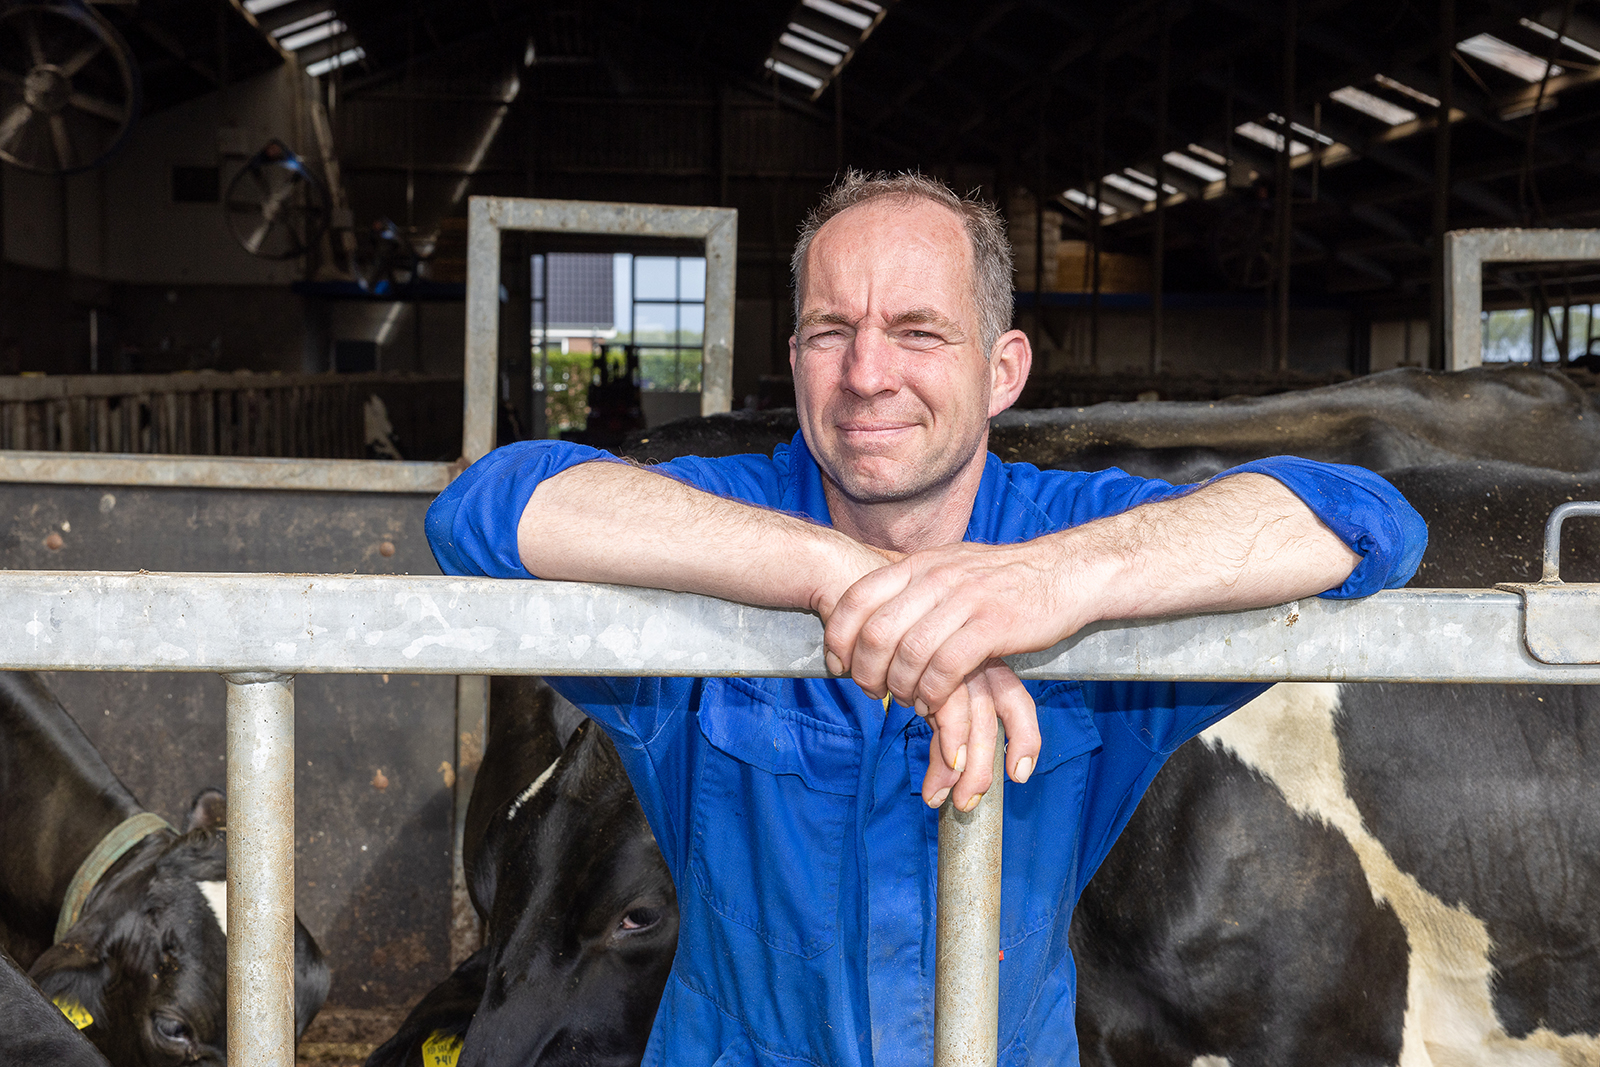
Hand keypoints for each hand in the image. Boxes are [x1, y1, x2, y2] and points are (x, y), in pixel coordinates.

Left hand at [823, 541, 1085, 805]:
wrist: (1066, 572)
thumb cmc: (1005, 578)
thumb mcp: (950, 565)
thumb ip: (913, 584)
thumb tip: (871, 609)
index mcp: (920, 563)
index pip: (858, 597)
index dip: (838, 636)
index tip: (838, 665)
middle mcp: (937, 578)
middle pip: (877, 631)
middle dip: (865, 671)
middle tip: (871, 692)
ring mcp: (965, 601)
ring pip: (908, 653)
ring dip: (899, 687)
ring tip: (905, 701)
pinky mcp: (993, 627)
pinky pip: (946, 668)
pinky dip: (932, 694)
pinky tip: (933, 704)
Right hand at [918, 660, 1040, 809]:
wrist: (878, 618)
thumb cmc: (909, 664)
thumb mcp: (933, 701)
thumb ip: (941, 736)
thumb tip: (937, 792)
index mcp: (986, 668)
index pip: (1016, 702)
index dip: (1024, 737)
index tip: (1019, 774)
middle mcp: (975, 665)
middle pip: (990, 719)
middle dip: (981, 766)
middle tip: (967, 801)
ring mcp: (954, 663)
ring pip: (971, 717)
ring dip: (963, 761)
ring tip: (943, 794)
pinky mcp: (931, 662)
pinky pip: (946, 704)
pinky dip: (947, 738)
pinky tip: (943, 761)